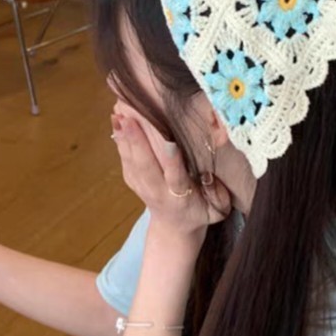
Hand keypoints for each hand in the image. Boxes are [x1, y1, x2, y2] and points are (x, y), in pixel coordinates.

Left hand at [111, 111, 230, 251]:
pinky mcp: (132, 179)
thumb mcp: (217, 208)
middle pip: (146, 165)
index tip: (169, 142)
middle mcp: (157, 191)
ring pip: (131, 159)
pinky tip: (117, 116)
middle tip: (130, 117)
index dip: (172, 161)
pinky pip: (124, 156)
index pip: (176, 177)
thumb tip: (214, 168)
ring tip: (120, 109)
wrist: (174, 227)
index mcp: (181, 198)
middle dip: (138, 140)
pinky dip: (120, 136)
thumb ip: (218, 192)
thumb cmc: (201, 211)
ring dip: (125, 134)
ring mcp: (141, 186)